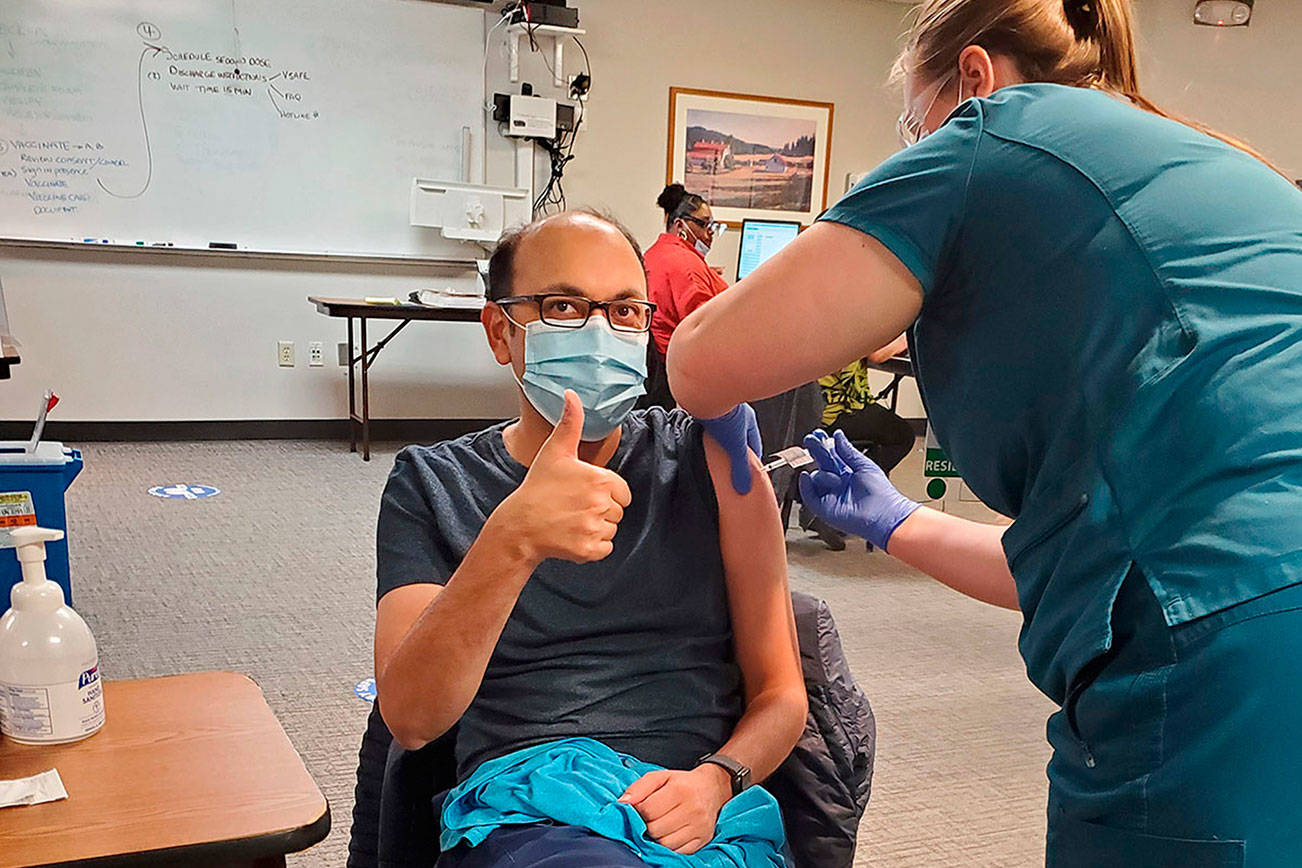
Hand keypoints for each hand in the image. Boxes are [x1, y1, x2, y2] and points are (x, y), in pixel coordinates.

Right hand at [494, 391, 632, 564]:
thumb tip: (571, 393)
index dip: (605, 493)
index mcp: (601, 479)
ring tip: (571, 520)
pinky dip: (591, 547)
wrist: (520, 525)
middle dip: (600, 511)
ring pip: (611, 530)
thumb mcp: (555, 451)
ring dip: (595, 528)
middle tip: (573, 507)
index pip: (622, 491)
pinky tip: (572, 536)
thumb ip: (570, 422)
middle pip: (618, 512)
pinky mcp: (590, 550)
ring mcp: (595, 528)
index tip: (582, 493)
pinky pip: (604, 549)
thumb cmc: (538, 487)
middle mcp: (602, 503)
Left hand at [619, 765, 731, 854]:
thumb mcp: (659, 777)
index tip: (640, 809)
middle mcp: (692, 809)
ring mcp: (699, 826)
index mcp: (679, 789)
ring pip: (665, 843)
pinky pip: (678, 851)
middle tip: (650, 818)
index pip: (648, 810)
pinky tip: (669, 833)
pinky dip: (669, 845)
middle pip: (655, 829)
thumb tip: (622, 803)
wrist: (711, 789)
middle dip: (647, 825)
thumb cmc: (681, 783)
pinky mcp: (703, 839)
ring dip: (657, 837)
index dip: (638, 811)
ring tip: (659, 825)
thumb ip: (638, 788)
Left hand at [699, 403, 761, 494]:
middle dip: (734, 448)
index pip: (754, 444)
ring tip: (713, 451)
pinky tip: (699, 435)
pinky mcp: (704, 404)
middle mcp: (736, 411)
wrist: (705, 391)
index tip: (749, 469)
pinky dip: (706, 429)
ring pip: (722, 426)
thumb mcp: (735, 446)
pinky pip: (707, 419)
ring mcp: (720, 407)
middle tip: (729, 462)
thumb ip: (739, 468)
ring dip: (719, 437)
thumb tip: (743, 487)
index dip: (751, 459)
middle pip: (737, 435)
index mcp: (749, 421)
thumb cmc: (724, 413)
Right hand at [798, 429, 919, 549]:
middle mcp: (838, 483)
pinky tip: (806, 476)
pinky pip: (809, 495)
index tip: (818, 434)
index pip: (831, 455)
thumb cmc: (880, 493)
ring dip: (823, 474)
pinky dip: (805, 486)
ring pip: (816, 478)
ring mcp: (830, 495)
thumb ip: (847, 451)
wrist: (883, 514)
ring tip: (835, 477)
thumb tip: (838, 436)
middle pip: (821, 463)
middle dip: (815, 451)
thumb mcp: (864, 465)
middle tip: (810, 439)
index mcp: (848, 472)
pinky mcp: (824, 508)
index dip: (824, 445)